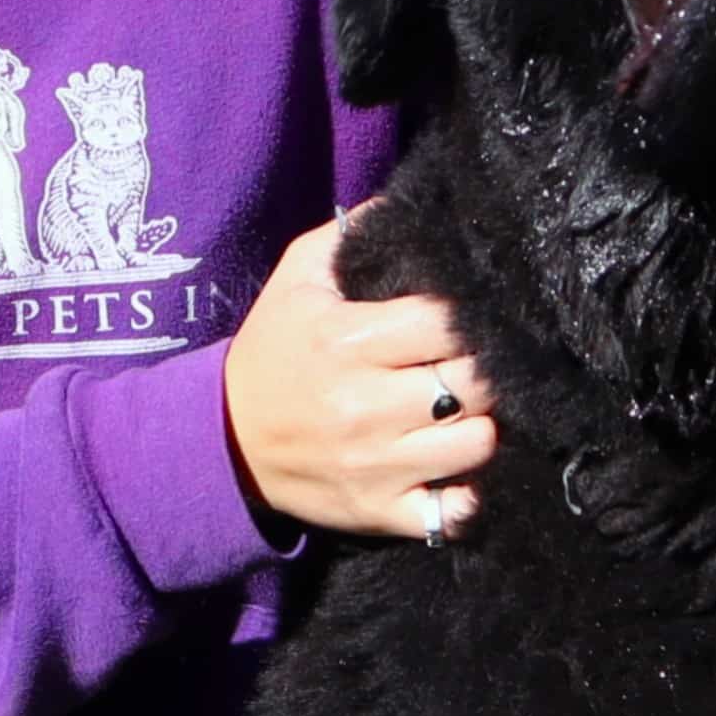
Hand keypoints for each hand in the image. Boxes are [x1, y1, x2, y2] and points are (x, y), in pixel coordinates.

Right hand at [222, 214, 494, 540]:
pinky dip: (470, 491)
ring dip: (485, 424)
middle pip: (475, 382)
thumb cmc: (271, 351)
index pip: (448, 323)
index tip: (475, 313)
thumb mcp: (295, 279)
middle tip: (483, 360)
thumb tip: (407, 203)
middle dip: (490, 366)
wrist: (224, 443)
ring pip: (478, 443)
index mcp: (348, 340)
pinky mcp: (381, 511)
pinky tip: (460, 464)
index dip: (474, 314)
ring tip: (472, 408)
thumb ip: (349, 234)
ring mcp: (377, 465)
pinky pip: (457, 511)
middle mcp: (366, 405)